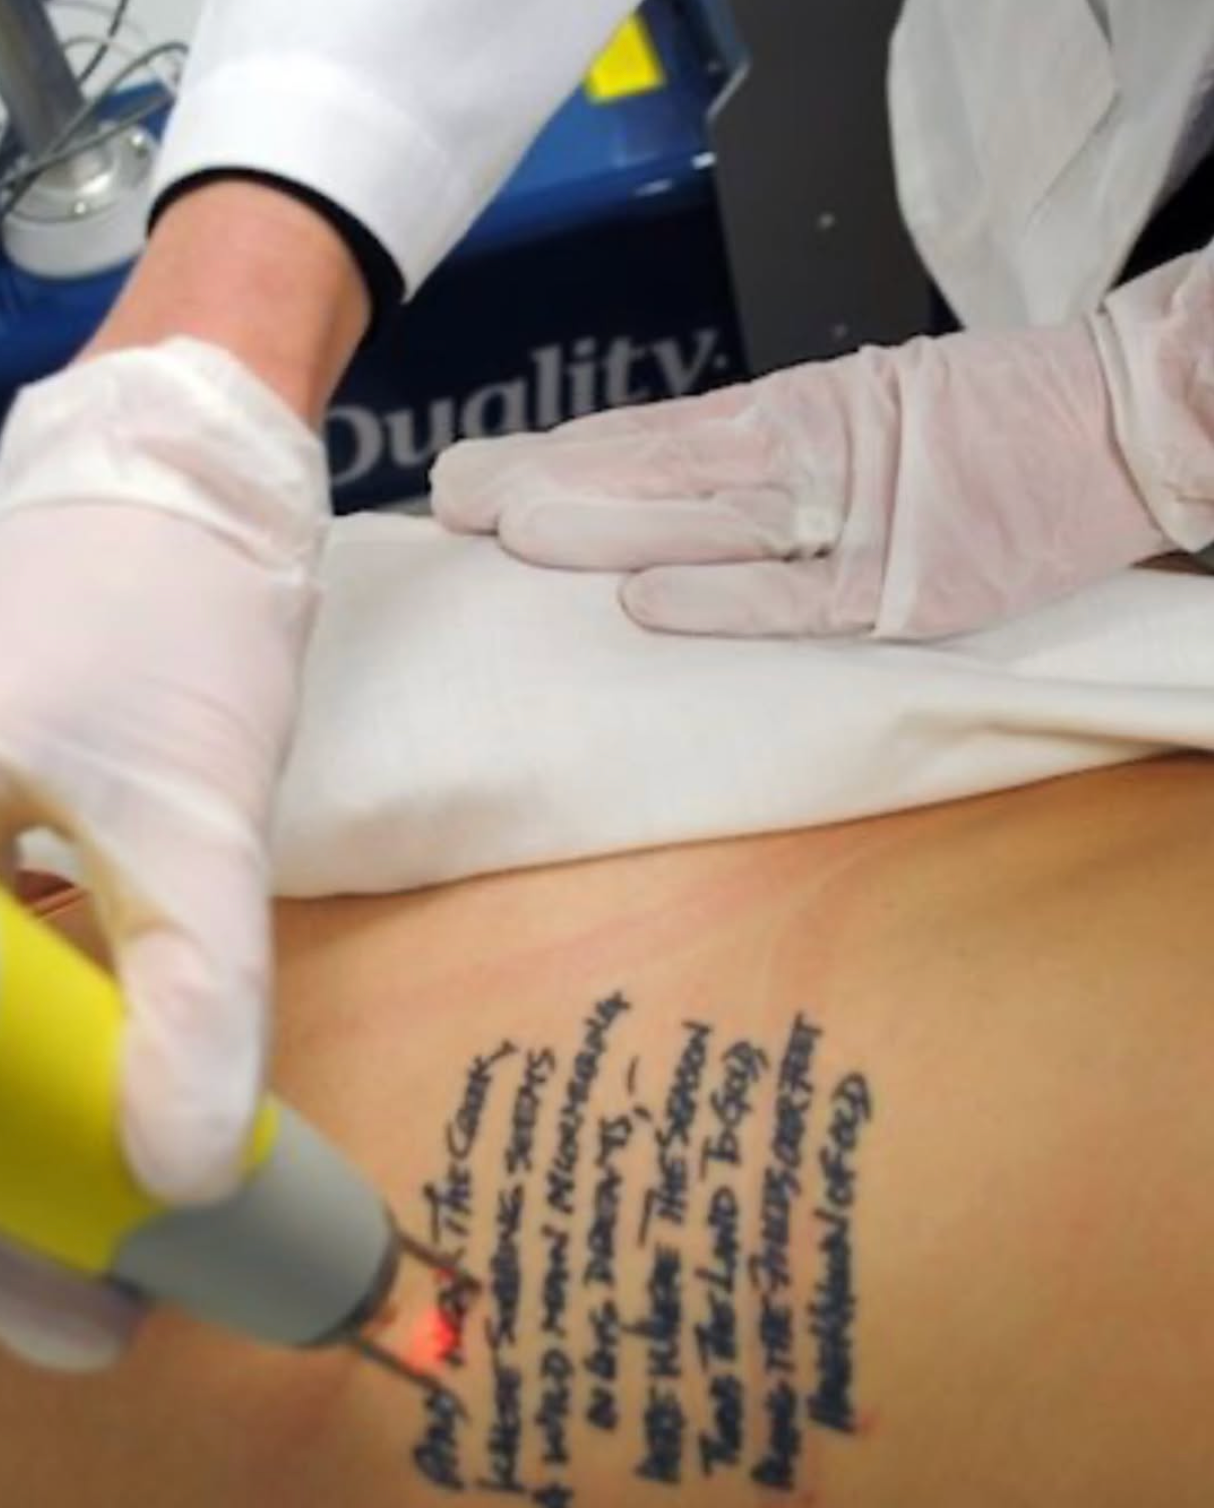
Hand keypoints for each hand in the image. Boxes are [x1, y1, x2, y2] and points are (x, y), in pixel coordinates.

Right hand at [0, 339, 326, 1368]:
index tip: (87, 1317)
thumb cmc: (166, 627)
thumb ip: (195, 996)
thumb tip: (183, 1179)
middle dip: (2, 1205)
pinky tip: (83, 1124)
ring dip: (11, 1148)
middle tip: (104, 1298)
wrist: (168, 499)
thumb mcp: (191, 822)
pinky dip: (18, 1067)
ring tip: (106, 1242)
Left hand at [432, 255, 1213, 638]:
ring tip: (511, 534)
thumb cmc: (996, 423)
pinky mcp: (905, 582)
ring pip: (712, 518)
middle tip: (453, 502)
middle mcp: (809, 452)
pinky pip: (802, 596)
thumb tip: (669, 486)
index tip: (479, 473)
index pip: (653, 439)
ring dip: (609, 526)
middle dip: (550, 486)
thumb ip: (773, 450)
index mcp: (797, 414)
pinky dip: (725, 597)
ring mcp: (856, 516)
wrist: (1126, 420)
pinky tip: (644, 605)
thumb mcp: (871, 410)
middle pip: (658, 471)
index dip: (561, 455)